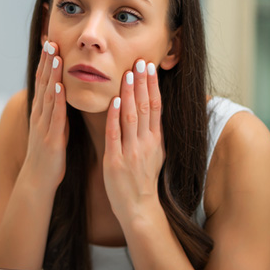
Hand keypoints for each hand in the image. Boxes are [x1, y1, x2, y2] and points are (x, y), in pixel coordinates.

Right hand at [21, 41, 68, 191]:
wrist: (38, 180)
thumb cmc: (48, 154)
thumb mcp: (53, 126)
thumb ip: (56, 110)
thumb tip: (63, 93)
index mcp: (42, 111)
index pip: (44, 81)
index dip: (47, 62)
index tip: (51, 42)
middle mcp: (40, 114)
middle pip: (43, 82)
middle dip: (47, 61)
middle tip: (51, 40)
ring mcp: (43, 125)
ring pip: (47, 95)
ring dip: (51, 74)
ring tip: (55, 55)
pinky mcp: (50, 137)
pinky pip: (54, 116)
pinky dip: (56, 100)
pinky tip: (59, 86)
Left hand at [102, 59, 164, 222]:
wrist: (138, 207)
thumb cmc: (144, 179)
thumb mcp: (156, 153)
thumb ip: (153, 132)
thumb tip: (154, 111)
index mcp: (155, 140)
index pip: (155, 107)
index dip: (152, 86)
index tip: (149, 67)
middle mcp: (145, 143)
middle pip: (144, 107)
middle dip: (142, 83)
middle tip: (140, 62)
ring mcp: (131, 151)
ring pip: (130, 117)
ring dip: (129, 94)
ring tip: (128, 74)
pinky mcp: (115, 160)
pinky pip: (114, 134)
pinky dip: (114, 116)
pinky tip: (113, 100)